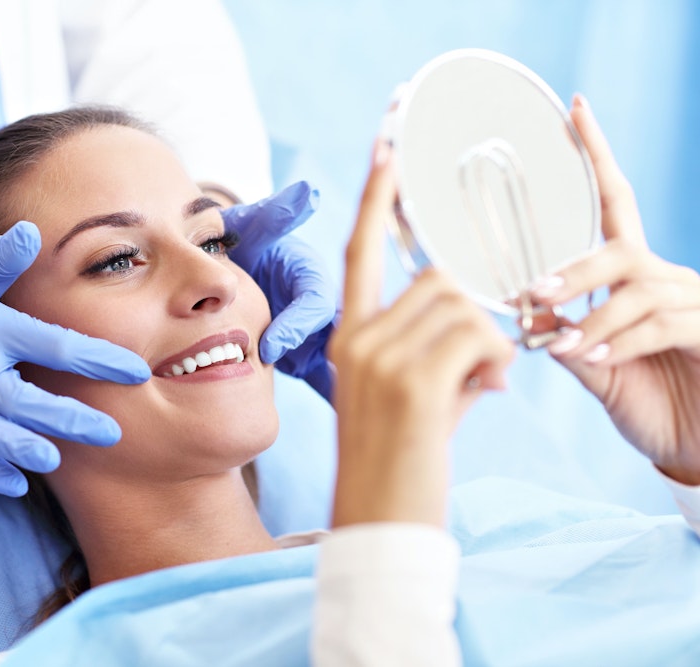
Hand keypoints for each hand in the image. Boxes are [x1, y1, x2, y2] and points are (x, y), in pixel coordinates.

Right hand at [0, 222, 149, 495]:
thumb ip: (0, 257)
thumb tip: (31, 231)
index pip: (52, 344)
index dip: (96, 359)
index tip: (136, 371)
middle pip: (20, 399)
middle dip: (65, 417)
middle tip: (109, 433)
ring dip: (19, 447)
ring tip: (54, 460)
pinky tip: (17, 483)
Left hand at [223, 182, 337, 399]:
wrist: (232, 270)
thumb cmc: (242, 245)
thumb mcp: (254, 229)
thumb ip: (274, 215)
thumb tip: (307, 194)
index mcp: (312, 275)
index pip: (314, 301)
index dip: (296, 324)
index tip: (269, 347)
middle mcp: (323, 306)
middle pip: (340, 335)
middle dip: (334, 365)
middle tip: (323, 394)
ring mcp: (319, 335)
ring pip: (344, 362)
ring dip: (345, 387)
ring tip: (351, 418)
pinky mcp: (311, 358)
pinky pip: (328, 380)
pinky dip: (337, 399)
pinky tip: (349, 427)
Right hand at [329, 141, 514, 526]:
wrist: (379, 524)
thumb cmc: (398, 464)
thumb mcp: (409, 399)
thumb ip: (437, 351)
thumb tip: (491, 332)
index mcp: (349, 338)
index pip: (361, 251)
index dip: (377, 196)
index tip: (388, 142)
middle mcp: (356, 338)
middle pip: (438, 280)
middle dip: (473, 314)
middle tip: (484, 368)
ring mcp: (378, 356)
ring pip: (462, 305)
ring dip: (489, 342)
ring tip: (480, 388)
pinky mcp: (412, 380)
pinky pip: (477, 335)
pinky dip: (496, 361)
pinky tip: (487, 394)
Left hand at [532, 95, 699, 484]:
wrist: (696, 447)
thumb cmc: (648, 402)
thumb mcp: (597, 368)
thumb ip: (567, 341)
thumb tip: (529, 316)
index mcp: (632, 277)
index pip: (615, 204)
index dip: (598, 156)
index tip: (576, 110)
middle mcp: (664, 279)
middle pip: (617, 248)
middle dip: (573, 270)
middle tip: (533, 292)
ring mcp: (691, 302)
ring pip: (636, 287)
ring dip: (593, 316)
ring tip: (564, 342)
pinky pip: (659, 323)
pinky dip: (619, 340)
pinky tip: (594, 356)